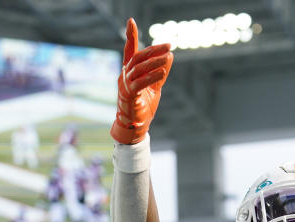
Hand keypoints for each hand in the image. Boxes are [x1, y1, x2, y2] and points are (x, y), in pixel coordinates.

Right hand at [111, 18, 172, 144]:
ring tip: (167, 57)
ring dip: (154, 62)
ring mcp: (125, 85)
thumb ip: (161, 72)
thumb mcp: (155, 87)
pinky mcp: (128, 95)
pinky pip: (139, 82)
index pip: (129, 50)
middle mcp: (124, 75)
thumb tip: (170, 56)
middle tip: (168, 45)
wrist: (135, 127)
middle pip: (138, 57)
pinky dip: (151, 76)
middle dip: (153, 50)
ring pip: (139, 68)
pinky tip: (162, 72)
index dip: (130, 36)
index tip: (131, 21)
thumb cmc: (143, 106)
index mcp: (130, 72)